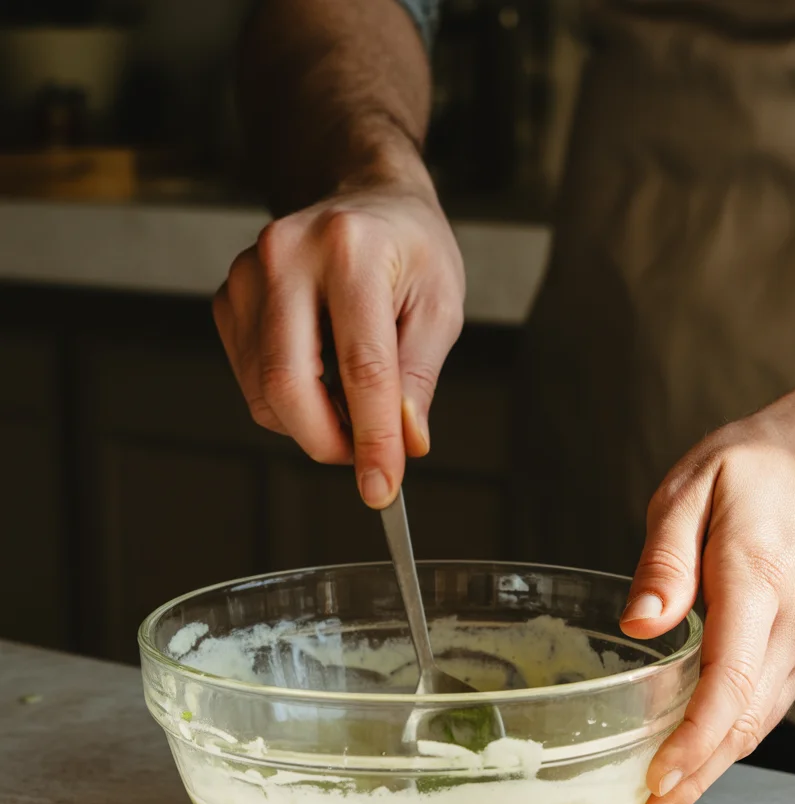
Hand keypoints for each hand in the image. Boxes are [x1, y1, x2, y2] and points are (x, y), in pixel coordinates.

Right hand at [213, 179, 464, 507]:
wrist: (364, 197)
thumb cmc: (408, 248)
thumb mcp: (439, 305)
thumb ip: (420, 378)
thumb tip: (405, 442)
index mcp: (350, 250)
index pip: (361, 367)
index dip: (372, 439)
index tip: (382, 487)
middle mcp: (286, 255)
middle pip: (286, 383)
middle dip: (326, 442)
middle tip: (364, 459)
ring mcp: (246, 275)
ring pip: (264, 392)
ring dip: (312, 422)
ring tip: (354, 400)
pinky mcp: (228, 298)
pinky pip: (251, 381)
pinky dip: (290, 400)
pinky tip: (322, 372)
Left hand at [619, 364, 794, 803]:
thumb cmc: (756, 465)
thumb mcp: (694, 488)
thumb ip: (666, 560)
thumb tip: (639, 626)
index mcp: (759, 583)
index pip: (731, 682)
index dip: (695, 741)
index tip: (658, 781)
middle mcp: (794, 626)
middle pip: (744, 721)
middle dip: (696, 776)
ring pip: (759, 720)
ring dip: (714, 766)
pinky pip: (767, 701)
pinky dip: (732, 736)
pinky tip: (700, 754)